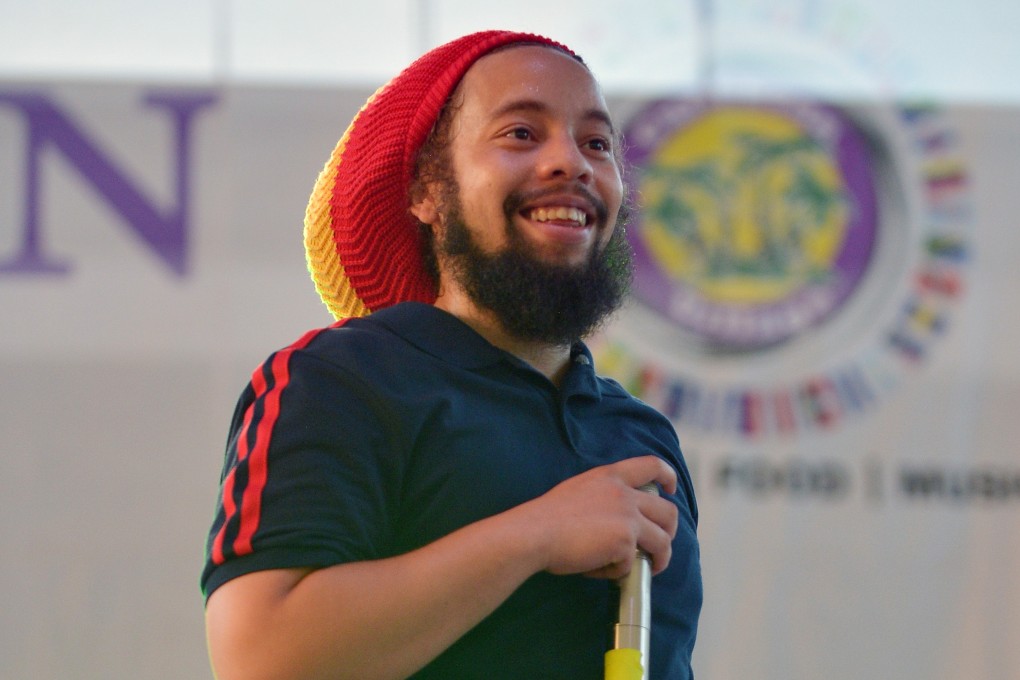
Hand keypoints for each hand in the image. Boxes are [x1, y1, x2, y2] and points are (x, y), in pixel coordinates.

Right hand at [522, 455, 678, 578]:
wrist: (535, 532)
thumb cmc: (547, 516)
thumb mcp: (579, 490)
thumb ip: (603, 496)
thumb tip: (615, 520)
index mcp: (611, 476)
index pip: (652, 465)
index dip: (668, 476)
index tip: (671, 489)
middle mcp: (624, 494)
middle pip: (668, 512)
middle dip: (670, 532)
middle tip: (660, 545)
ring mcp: (628, 517)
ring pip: (663, 541)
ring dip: (659, 559)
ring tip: (649, 568)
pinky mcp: (625, 542)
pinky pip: (631, 563)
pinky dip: (618, 571)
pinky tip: (598, 570)